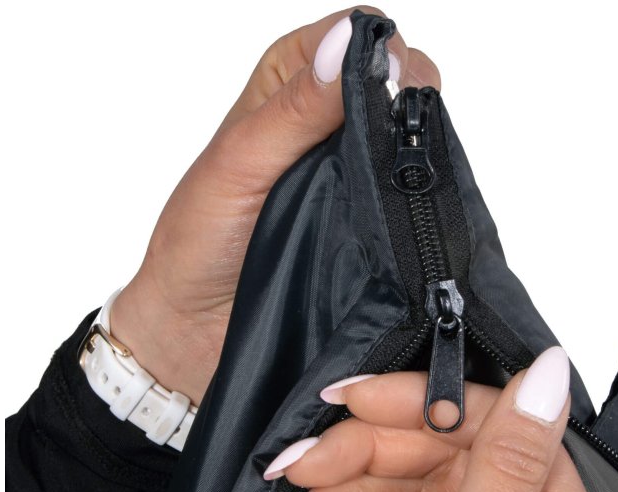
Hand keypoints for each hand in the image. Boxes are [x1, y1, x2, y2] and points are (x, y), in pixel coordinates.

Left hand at [108, 9, 439, 403]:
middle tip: (406, 140)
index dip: (382, 52)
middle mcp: (325, 119)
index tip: (391, 88)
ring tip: (410, 181)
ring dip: (420, 150)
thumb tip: (349, 45)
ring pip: (413, 135)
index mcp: (287, 85)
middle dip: (412, 99)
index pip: (355, 35)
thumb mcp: (240, 164)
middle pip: (398, 79)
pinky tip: (416, 210)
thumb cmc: (198, 241)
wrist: (195, 330)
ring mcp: (353, 170)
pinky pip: (412, 193)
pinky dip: (422, 195)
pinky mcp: (371, 219)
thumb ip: (293, 108)